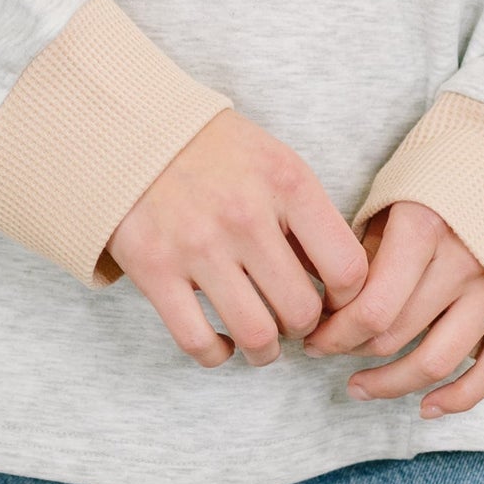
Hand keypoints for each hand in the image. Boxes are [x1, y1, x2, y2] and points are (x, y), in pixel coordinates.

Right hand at [106, 108, 370, 368]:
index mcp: (286, 182)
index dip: (350, 300)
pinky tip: (221, 341)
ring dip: (265, 351)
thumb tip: (341, 287)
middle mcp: (245, 215)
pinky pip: (198, 342)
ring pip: (256, 335)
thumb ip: (309, 219)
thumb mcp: (275, 163)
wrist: (133, 128)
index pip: (347, 268)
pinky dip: (217, 355)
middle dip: (305, 329)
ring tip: (262, 342)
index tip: (334, 302)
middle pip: (302, 311)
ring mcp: (197, 244)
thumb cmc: (217, 151)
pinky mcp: (153, 268)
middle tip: (294, 322)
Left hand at [302, 200, 483, 416]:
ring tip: (357, 387)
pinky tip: (425, 407)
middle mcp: (464, 262)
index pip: (371, 305)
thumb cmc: (451, 175)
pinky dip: (458, 397)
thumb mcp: (399, 190)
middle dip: (349, 350)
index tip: (311, 332)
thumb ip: (367, 242)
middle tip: (323, 351)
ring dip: (390, 384)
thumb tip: (329, 298)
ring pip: (436, 361)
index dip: (333, 331)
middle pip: (396, 334)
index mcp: (426, 226)